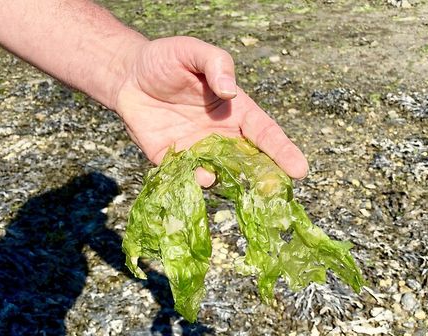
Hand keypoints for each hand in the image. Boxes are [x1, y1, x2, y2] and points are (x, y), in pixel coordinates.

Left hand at [112, 36, 307, 185]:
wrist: (128, 76)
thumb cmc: (166, 60)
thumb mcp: (192, 51)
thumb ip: (216, 64)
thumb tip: (229, 92)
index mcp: (236, 111)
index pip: (265, 134)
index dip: (283, 151)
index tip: (300, 169)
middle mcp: (221, 136)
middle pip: (249, 162)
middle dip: (264, 179)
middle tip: (275, 193)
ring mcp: (198, 151)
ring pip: (220, 174)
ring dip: (227, 181)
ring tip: (229, 179)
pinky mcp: (172, 161)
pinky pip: (186, 177)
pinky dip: (194, 181)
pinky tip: (197, 176)